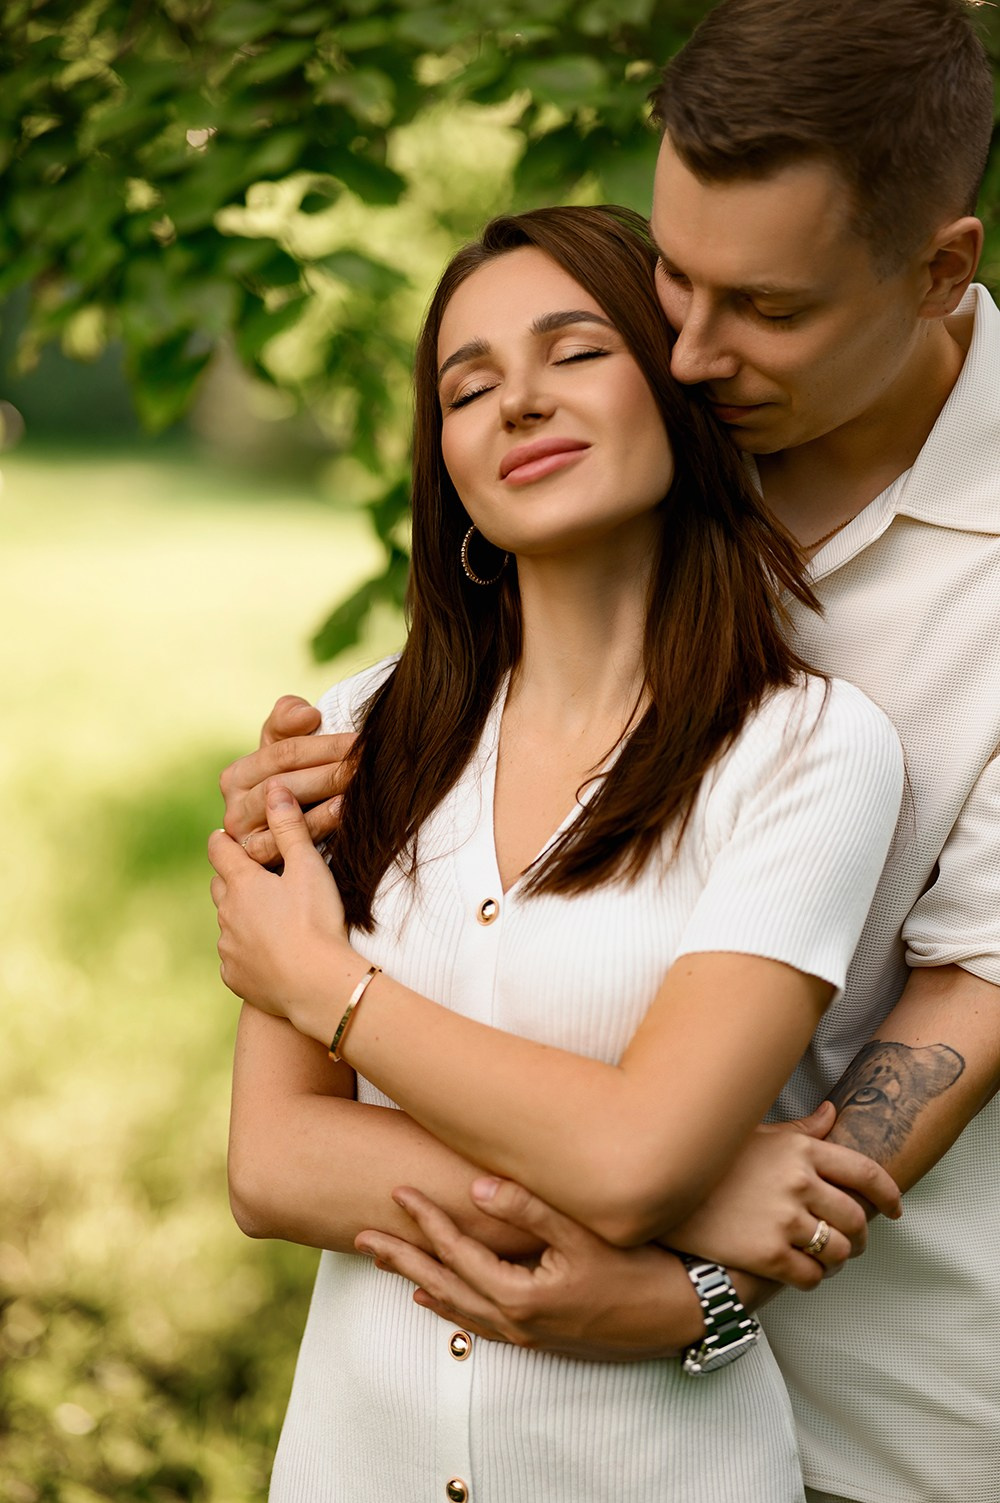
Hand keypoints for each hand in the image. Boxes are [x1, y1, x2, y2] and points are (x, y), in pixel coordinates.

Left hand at [210, 784, 353, 1036]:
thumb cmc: (316, 921)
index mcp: (242, 884)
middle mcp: (227, 915)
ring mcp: (229, 949)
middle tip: (252, 874)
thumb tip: (274, 787)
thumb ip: (290, 827)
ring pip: (227, 924)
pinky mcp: (236, 978)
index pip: (219, 851)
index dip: (222, 840)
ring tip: (267, 918)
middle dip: (232, 878)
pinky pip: (234, 959)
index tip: (226, 836)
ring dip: (240, 917)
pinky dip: (247, 952)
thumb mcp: (308, 867)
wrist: (317, 985)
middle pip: (220, 886)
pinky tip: (268, 955)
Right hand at [219, 694, 355, 865]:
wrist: (293, 828)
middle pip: (285, 784)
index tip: (359, 741)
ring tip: (357, 787)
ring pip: (284, 815)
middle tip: (365, 765)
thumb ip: (289, 718)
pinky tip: (344, 814)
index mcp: (236, 776)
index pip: (284, 753)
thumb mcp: (284, 744)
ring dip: (325, 800)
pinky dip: (318, 827)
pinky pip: (287, 845)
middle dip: (330, 772)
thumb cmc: (293, 779)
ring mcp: (246, 840)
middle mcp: (234, 809)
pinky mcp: (261, 863)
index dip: (324, 745)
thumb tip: (307, 714)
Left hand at [355, 1179, 692, 1361]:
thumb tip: (475, 1183)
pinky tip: (436, 1299)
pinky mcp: (541, 1334)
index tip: (396, 1191)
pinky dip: (450, 1307)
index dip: (424, 1219)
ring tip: (387, 1262)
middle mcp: (515, 1320)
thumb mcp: (582, 1232)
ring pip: (456, 1307)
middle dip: (401, 1259)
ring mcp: (527, 1332)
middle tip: (362, 1236)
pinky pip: (478, 1321)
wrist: (680, 1312)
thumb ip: (526, 1207)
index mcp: (518, 1294)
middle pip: (441, 1286)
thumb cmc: (637, 1267)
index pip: (456, 1252)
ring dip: (418, 1281)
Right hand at [666, 1104, 902, 1288]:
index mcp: (801, 1150)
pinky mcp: (767, 1255)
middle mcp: (798, 1182)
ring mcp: (784, 1220)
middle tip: (853, 1242)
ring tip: (826, 1258)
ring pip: (839, 1251)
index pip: (866, 1172)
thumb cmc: (712, 1161)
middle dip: (861, 1235)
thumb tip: (832, 1114)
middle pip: (857, 1218)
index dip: (889, 1194)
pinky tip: (802, 1272)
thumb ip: (801, 1131)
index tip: (896, 1210)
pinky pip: (812, 1277)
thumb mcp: (756, 1134)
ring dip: (838, 1259)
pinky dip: (815, 1279)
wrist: (661, 1190)